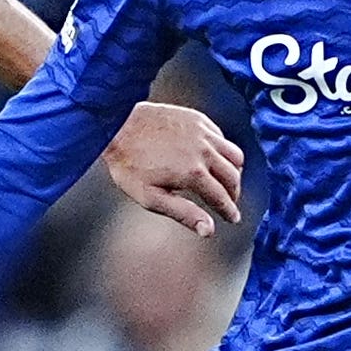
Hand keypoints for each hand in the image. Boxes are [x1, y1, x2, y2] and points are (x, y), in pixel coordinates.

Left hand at [102, 101, 243, 237]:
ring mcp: (202, 132)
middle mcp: (203, 151)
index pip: (222, 197)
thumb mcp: (151, 197)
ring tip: (225, 180)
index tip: (233, 218)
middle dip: (234, 193)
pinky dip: (223, 150)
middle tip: (229, 202)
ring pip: (234, 155)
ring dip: (234, 171)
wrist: (117, 125)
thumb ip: (183, 213)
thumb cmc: (129, 164)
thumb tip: (209, 231)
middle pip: (232, 177)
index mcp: (193, 173)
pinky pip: (221, 137)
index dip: (229, 211)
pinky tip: (213, 157)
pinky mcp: (197, 119)